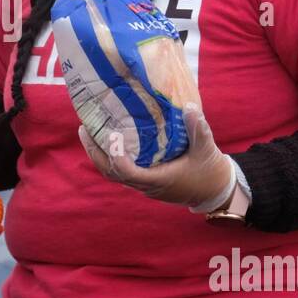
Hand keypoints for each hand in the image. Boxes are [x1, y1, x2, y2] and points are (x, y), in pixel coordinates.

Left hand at [78, 106, 233, 209]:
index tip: (111, 137)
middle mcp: (146, 185)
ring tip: (87, 131)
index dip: (117, 157)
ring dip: (98, 154)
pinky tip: (105, 139)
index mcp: (159, 179)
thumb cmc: (209, 170)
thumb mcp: (206, 149)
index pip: (129, 173)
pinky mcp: (144, 180)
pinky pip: (119, 170)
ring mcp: (143, 185)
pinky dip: (108, 156)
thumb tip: (188, 107)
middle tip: (84, 128)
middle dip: (96, 152)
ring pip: (112, 173)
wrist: (213, 191)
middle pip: (112, 173)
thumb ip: (198, 129)